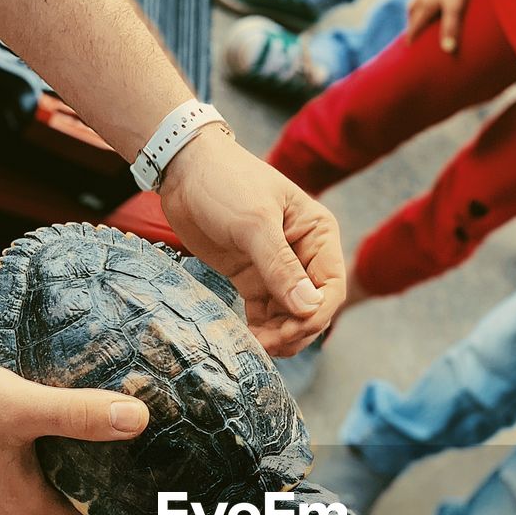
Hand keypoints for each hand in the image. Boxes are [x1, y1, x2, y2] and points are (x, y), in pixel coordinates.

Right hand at [0, 356, 147, 514]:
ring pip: (39, 491)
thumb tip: (136, 419)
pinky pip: (14, 479)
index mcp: (22, 508)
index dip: (114, 502)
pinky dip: (33, 462)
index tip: (140, 479)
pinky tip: (41, 432)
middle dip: (91, 483)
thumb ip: (81, 415)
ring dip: (60, 470)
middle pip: (64, 507)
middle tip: (123, 452)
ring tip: (88, 437)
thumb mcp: (25, 405)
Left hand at [161, 128, 344, 357]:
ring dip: (278, 335)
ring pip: (290, 316)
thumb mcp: (254, 223)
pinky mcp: (253, 279)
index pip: (331, 286)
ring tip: (256, 344)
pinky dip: (261, 330)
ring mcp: (278, 269)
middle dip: (296, 330)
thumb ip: (280, 267)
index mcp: (317, 234)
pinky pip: (265, 314)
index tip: (290, 330)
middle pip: (313, 307)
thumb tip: (308, 308)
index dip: (316, 315)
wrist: (184, 171)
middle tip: (268, 343)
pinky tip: (249, 339)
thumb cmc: (226, 183)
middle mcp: (304, 254)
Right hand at [406, 0, 476, 52]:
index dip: (412, 36)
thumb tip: (448, 50)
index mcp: (426, 4)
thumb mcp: (455, 6)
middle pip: (413, 10)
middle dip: (411, 21)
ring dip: (418, 5)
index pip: (416, 24)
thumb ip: (451, 27)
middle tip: (411, 29)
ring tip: (421, 9)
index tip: (407, 46)